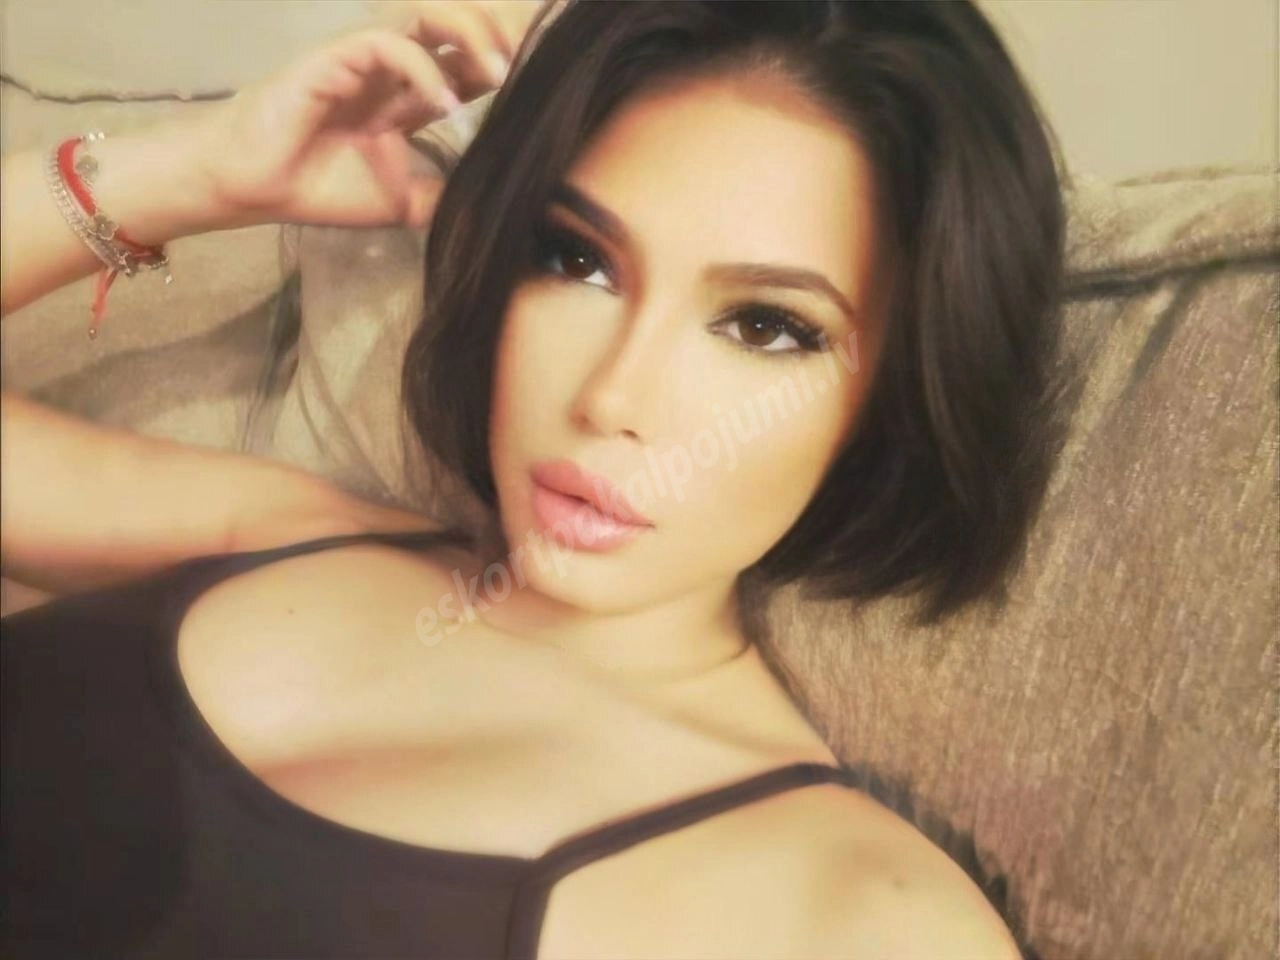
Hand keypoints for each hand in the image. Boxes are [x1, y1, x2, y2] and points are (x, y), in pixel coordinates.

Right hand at [197, 2, 542, 229]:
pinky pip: (385, 42)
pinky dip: (421, 68)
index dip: (506, 61)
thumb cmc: (314, 186)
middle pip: (453, 20)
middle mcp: (390, 64)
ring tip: (500, 70)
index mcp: (406, 92)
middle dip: (498, 30)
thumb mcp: (401, 202)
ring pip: (423, 10)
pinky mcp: (332, 57)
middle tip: (533, 61)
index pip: (467, 60)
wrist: (250, 187)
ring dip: (468, 33)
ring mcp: (361, 55)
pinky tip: (442, 102)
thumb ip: (442, 196)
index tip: (543, 84)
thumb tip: (491, 210)